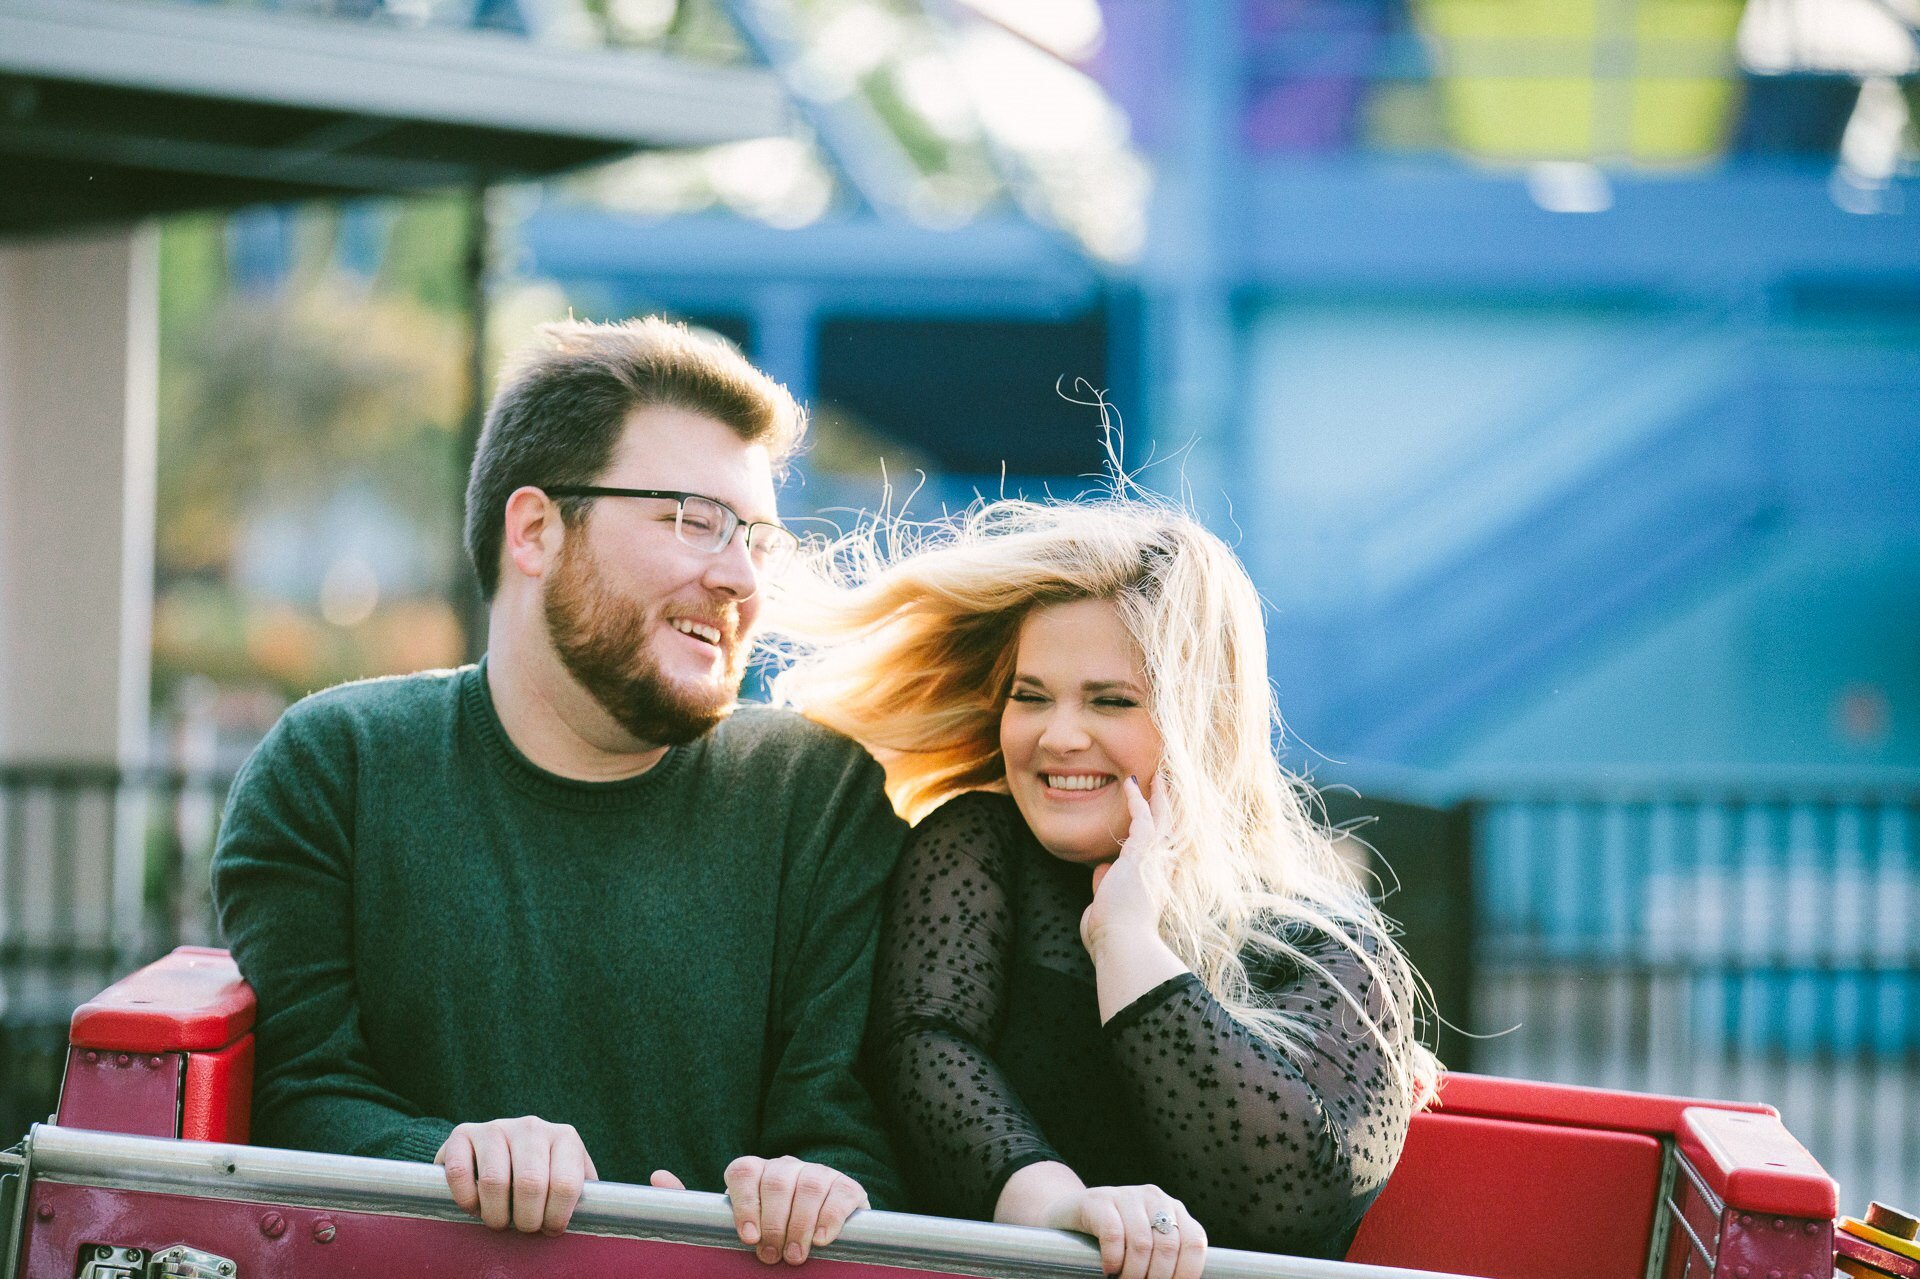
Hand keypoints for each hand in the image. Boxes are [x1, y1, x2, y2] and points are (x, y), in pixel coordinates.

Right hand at [436, 1116, 596, 1235]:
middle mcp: (532, 1127)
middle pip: (530, 1184)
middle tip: (523, 1228)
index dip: (556, 1217)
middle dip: (526, 1220)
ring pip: (493, 1181)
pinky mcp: (462, 1133)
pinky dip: (466, 1199)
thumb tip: (593, 1219)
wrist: (497, 1147)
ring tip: (499, 1220)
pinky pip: (460, 1173)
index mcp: (565, 1138)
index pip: (565, 1184)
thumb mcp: (566, 1178)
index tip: (550, 1229)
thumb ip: (581, 1194)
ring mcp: (496, 1127)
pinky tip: (474, 1205)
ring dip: (495, 1215)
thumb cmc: (541, 1175)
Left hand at [663, 1156, 866, 1263]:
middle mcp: (785, 1166)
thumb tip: (658, 1176)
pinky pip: (840, 1193)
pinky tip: (822, 1240)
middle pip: (778, 1180)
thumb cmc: (766, 1229)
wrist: (815, 1228)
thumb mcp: (734, 1223)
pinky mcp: (846, 1186)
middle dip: (775, 1222)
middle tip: (773, 1256)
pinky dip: (830, 1217)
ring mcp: (818, 1172)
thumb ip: (697, 1207)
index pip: (743, 1170)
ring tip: (795, 1256)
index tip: (747, 1237)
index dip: (744, 1202)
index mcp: (754, 1171)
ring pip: (810, 1184)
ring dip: (801, 1224)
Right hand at [1043, 1184, 1205, 1278]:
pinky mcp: (1098, 1199)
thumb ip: (1164, 1260)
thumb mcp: (1145, 1245)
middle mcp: (1154, 1198)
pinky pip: (1113, 1234)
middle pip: (1168, 1247)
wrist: (1069, 1215)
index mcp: (1173, 1210)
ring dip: (1133, 1274)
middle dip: (1156, 1278)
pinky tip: (1108, 1269)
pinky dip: (1113, 1260)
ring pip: (1141, 1243)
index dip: (1187, 1273)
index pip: (1194, 1242)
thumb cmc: (1113, 1239)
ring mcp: (1126, 1195)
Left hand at [1080, 775, 1172, 957]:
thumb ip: (1105, 886)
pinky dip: (1137, 799)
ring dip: (1161, 795)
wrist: (1122, 946)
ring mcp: (1156, 861)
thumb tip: (1101, 870)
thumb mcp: (1106, 906)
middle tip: (1170, 782)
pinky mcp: (1143, 854)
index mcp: (1156, 885)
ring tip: (1159, 773)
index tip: (1160, 813)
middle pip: (1173, 829)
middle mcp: (1162, 870)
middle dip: (1171, 805)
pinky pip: (1143, 817)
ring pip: (1165, 818)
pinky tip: (1131, 783)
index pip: (1163, 851)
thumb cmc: (1111, 937)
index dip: (1163, 829)